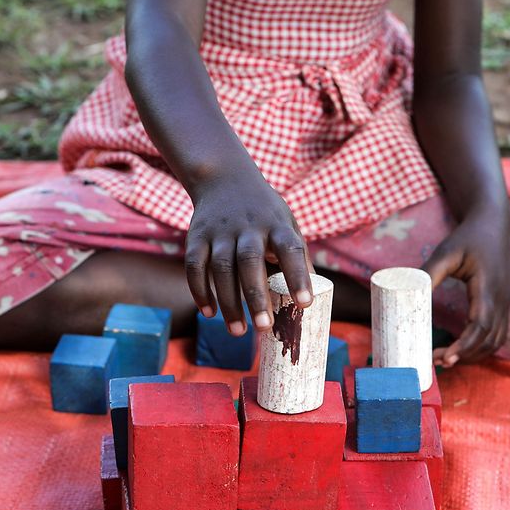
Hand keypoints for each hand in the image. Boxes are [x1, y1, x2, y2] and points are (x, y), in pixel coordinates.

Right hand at [185, 173, 312, 335]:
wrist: (224, 178)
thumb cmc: (264, 212)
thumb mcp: (286, 223)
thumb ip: (297, 255)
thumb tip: (313, 295)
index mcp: (276, 225)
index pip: (290, 250)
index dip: (298, 276)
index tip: (305, 304)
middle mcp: (248, 227)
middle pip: (250, 263)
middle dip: (256, 297)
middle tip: (264, 328)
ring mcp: (220, 231)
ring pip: (221, 269)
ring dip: (229, 302)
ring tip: (239, 332)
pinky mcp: (197, 236)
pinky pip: (195, 267)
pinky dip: (200, 291)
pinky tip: (210, 313)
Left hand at [422, 213, 509, 367]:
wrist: (493, 227)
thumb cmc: (469, 238)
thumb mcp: (446, 252)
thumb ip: (429, 273)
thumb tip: (409, 295)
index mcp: (488, 288)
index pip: (480, 325)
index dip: (464, 345)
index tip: (445, 358)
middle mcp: (501, 300)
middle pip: (488, 340)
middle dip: (464, 355)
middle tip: (436, 361)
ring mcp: (505, 305)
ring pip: (495, 342)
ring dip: (473, 355)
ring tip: (445, 359)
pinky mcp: (503, 306)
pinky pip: (497, 336)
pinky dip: (481, 348)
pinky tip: (461, 350)